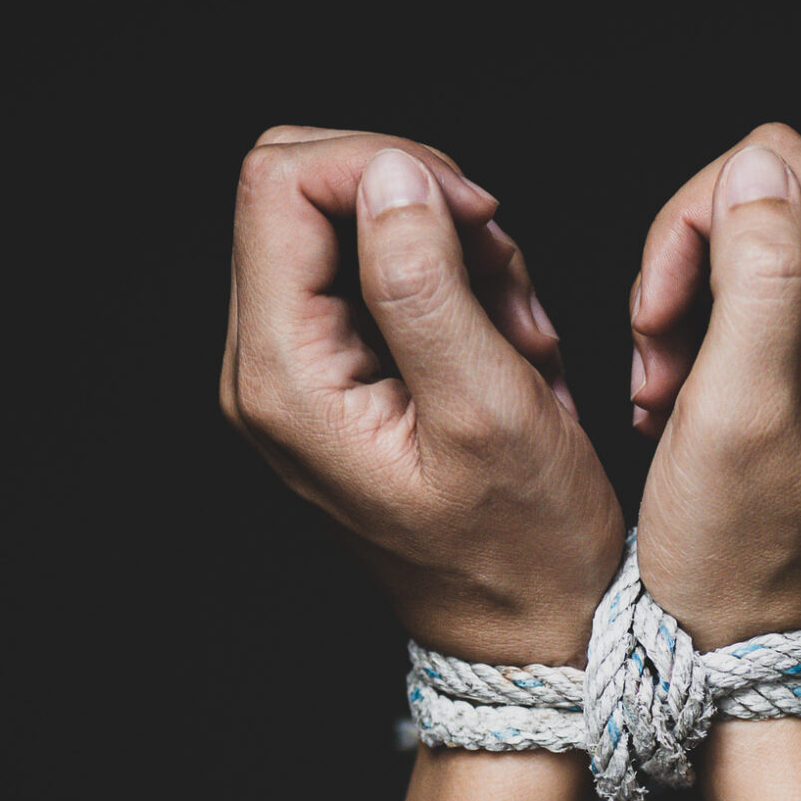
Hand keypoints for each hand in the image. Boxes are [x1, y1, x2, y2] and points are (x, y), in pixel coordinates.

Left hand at [221, 126, 622, 665]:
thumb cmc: (523, 548)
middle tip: (499, 269)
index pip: (280, 182)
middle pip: (307, 190)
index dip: (384, 165)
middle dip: (419, 203)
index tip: (475, 217)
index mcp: (285, 377)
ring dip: (454, 252)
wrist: (531, 635)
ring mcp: (300, 375)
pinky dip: (457, 286)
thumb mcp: (488, 410)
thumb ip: (426, 285)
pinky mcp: (340, 379)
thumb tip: (391, 175)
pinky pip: (383, 278)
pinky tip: (509, 347)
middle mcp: (269, 370)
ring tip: (518, 335)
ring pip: (356, 226)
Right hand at [627, 123, 800, 647]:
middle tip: (656, 364)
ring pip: (765, 239)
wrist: (760, 650)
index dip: (693, 227)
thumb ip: (755, 277)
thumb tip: (756, 170)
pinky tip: (689, 398)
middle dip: (692, 268)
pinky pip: (776, 289)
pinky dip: (716, 332)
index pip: (782, 169)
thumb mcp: (733, 413)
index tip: (657, 324)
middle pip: (776, 196)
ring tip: (667, 392)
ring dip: (695, 305)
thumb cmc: (739, 559)